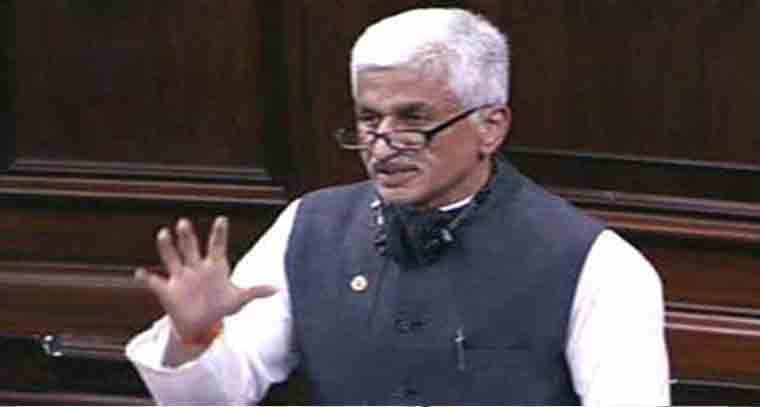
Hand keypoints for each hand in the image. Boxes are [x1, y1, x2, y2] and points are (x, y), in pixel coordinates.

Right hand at [135, 216, 276, 342]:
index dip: (220, 234)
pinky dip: (147, 278)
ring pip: (172, 258)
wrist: (201, 323)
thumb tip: (277, 289)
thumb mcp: (238, 299)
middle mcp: (195, 267)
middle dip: (187, 236)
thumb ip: (255, 291)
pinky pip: (155, 282)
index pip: (217, 246)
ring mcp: (180, 277)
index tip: (222, 219)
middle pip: (191, 248)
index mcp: (214, 267)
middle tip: (184, 223)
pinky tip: (140, 272)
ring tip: (163, 234)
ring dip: (167, 247)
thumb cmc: (220, 306)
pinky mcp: (167, 291)